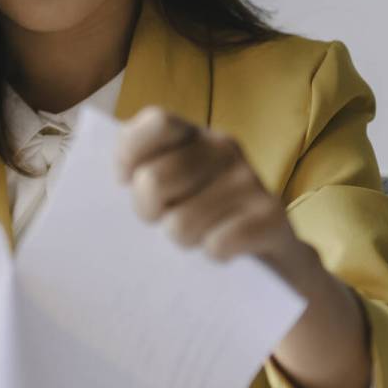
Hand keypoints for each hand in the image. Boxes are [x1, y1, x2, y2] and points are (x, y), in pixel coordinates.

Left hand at [114, 106, 304, 280]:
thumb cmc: (203, 222)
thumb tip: (114, 186)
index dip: (129, 155)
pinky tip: (223, 252)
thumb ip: (140, 177)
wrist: (274, 264)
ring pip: (180, 223)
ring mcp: (250, 179)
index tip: (124, 183)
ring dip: (181, 242)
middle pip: (154, 180)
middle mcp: (223, 147)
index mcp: (191, 135)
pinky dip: (212, 255)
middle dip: (147, 213)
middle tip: (162, 222)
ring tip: (196, 239)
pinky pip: (217, 243)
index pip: (156, 122)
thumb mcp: (169, 192)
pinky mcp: (272, 217)